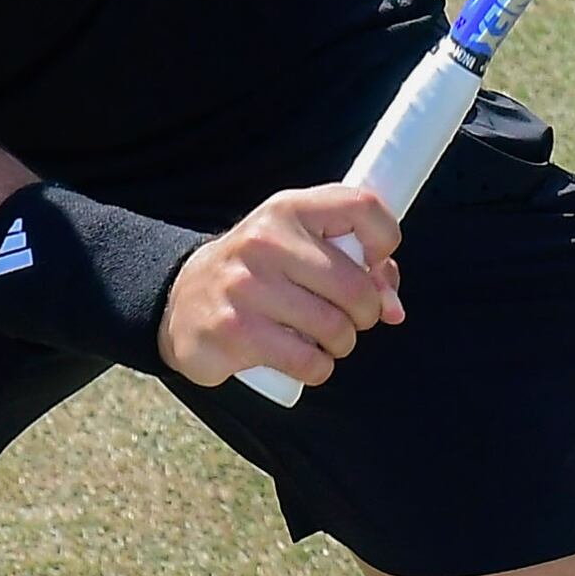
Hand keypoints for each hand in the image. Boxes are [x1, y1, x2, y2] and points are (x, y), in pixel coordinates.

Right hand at [163, 183, 404, 393]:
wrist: (181, 299)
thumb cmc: (259, 273)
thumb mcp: (298, 246)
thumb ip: (356, 264)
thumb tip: (394, 308)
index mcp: (288, 209)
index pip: (362, 206)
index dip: (386, 241)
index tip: (375, 266)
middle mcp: (266, 241)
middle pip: (357, 287)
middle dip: (365, 315)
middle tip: (347, 319)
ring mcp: (247, 286)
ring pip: (337, 329)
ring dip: (340, 345)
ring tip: (321, 339)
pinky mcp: (236, 331)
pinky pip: (309, 361)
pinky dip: (317, 368)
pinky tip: (303, 360)